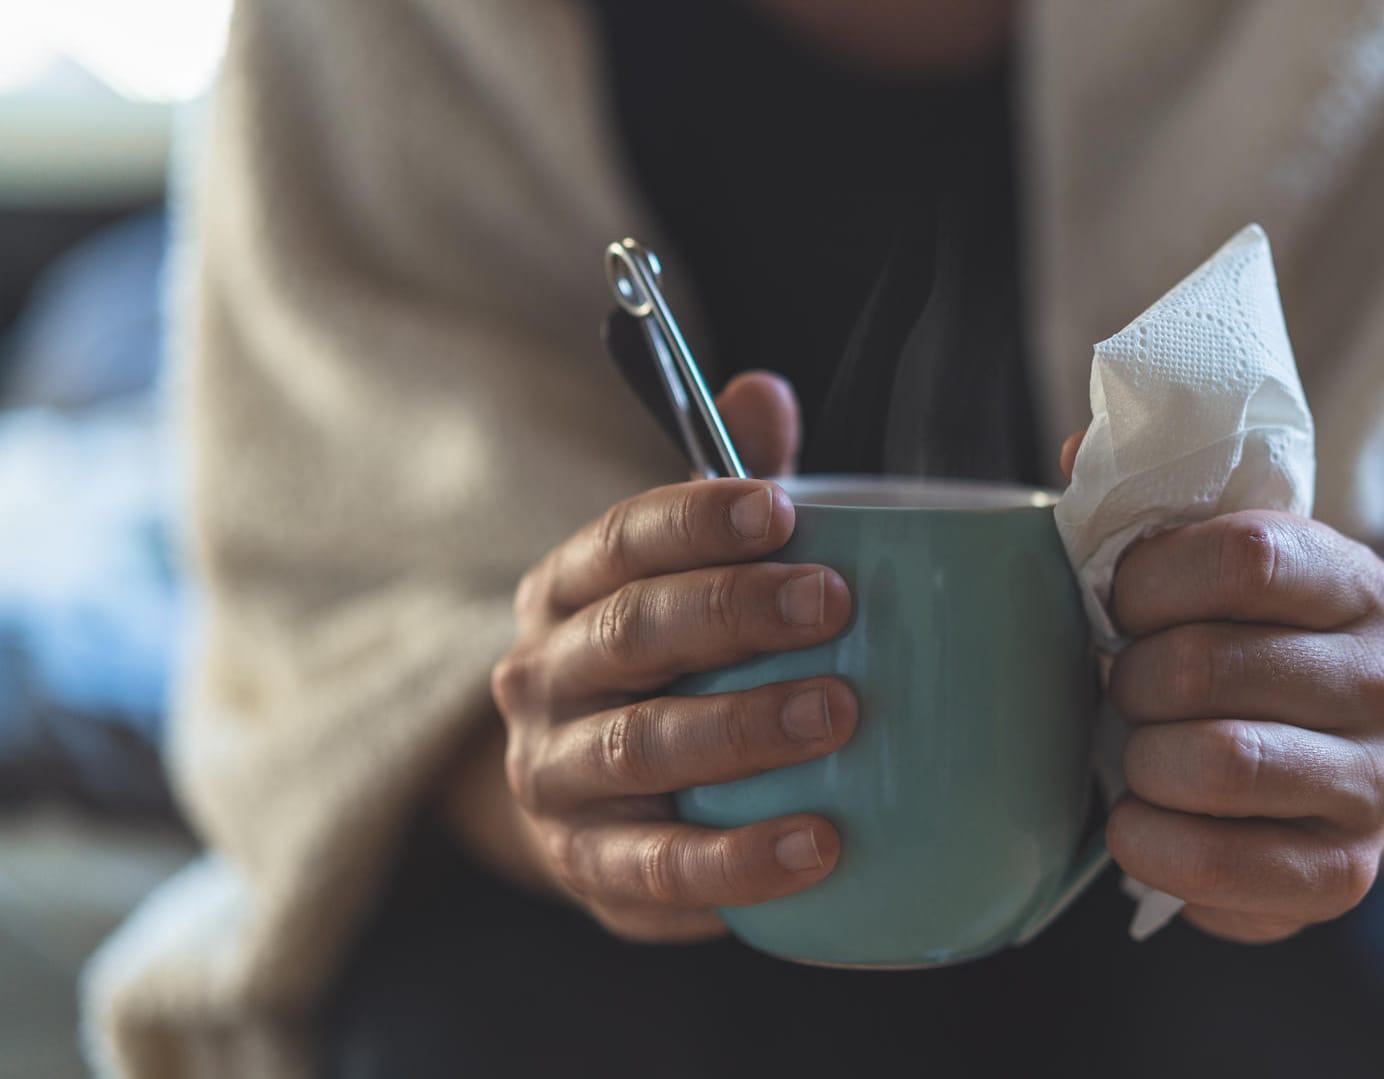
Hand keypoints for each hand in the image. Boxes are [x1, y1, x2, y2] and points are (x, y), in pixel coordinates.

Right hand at [489, 372, 857, 941]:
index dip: (696, 518)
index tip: (782, 508)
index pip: (621, 538)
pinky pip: (657, 868)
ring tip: (837, 716)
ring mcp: (554, 778)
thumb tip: (762, 392)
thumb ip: (732, 487)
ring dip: (740, 729)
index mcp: (566, 589)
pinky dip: (737, 861)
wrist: (585, 802)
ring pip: (639, 748)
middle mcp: (542, 677)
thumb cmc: (669, 664)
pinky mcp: (588, 869)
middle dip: (732, 612)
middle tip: (833, 605)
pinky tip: (818, 845)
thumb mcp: (689, 573)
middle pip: (630, 633)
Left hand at [1061, 435, 1383, 942]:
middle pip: (1209, 664)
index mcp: (1361, 583)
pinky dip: (1151, 845)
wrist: (1334, 758)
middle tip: (1120, 687)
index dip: (1149, 578)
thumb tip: (1077, 446)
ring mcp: (1379, 783)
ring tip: (1136, 753)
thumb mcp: (1214, 565)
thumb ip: (1147, 503)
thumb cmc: (1243, 646)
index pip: (1245, 556)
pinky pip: (1222, 867)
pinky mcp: (1346, 875)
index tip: (1118, 600)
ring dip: (1141, 760)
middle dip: (1129, 678)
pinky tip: (1138, 824)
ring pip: (1218, 762)